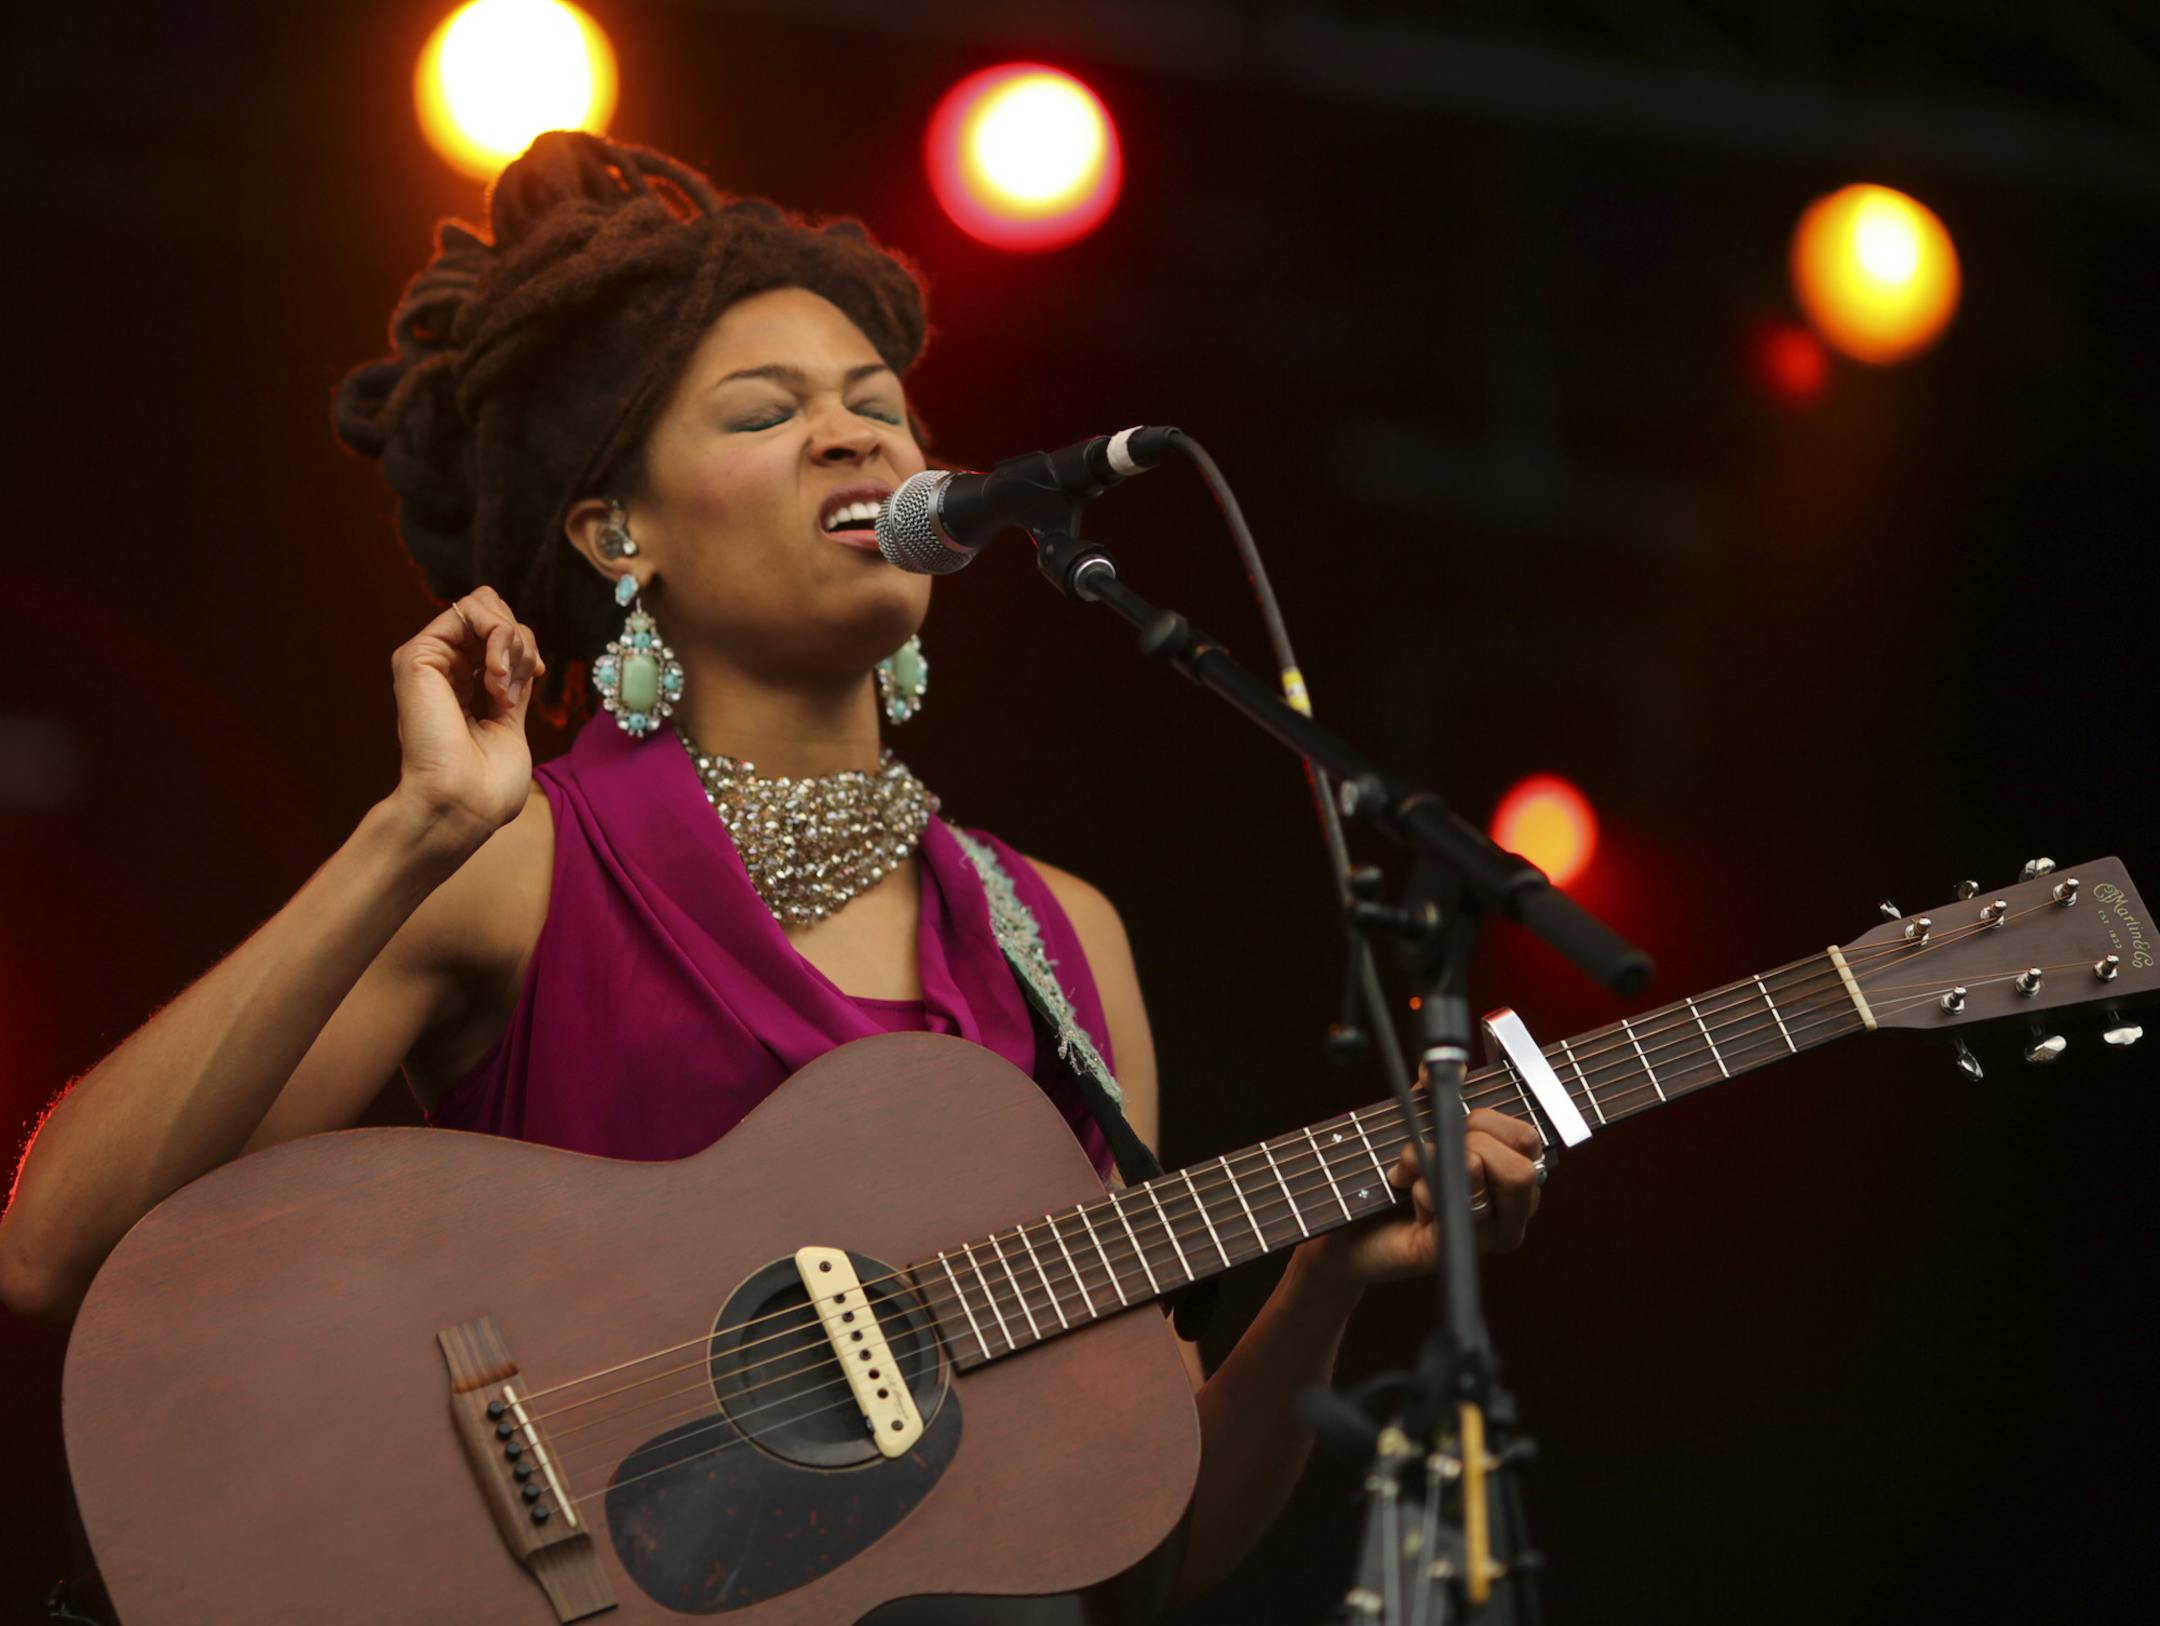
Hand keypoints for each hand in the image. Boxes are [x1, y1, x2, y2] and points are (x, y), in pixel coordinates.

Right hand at [387, 587, 545, 848]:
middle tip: (519, 680)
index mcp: (462, 686)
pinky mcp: (417, 657)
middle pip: (490, 609)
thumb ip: (512, 680)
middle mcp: (442, 669)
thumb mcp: (511, 720)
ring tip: (504, 685)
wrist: (464, 805)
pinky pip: (467, 611)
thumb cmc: (489, 784)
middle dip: (520, 638)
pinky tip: (495, 678)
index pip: (498, 633)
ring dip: (510, 640)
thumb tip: (523, 650)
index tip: (535, 674)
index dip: (525, 644)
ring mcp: (429, 661)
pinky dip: (497, 637)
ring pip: (481, 605)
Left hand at [1299, 1109, 1544, 1286]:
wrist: (1350, 1230)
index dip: (1488, 1120)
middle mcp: (1509, 1214)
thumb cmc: (1391, 1177)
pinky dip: (1416, 1187)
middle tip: (1431, 1148)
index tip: (1456, 1124)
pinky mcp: (1451, 1248)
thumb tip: (1447, 1065)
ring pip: (1478, 1176)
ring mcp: (1484, 1237)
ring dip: (1430, 1158)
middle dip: (1466, 1141)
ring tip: (1406, 1169)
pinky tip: (1404, 1197)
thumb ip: (1434, 1092)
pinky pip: (1444, 1201)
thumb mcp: (1416, 1124)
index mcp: (1512, 1180)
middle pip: (1519, 1167)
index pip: (1528, 1141)